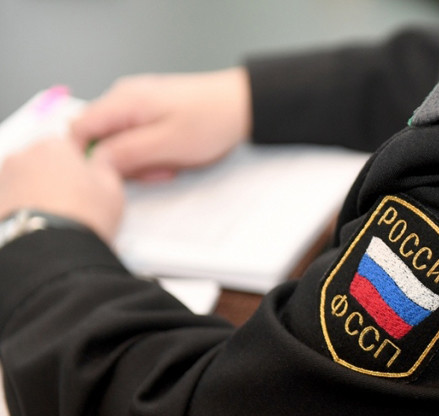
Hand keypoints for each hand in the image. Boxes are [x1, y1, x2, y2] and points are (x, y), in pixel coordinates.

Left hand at [0, 138, 123, 242]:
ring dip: (39, 197)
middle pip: (44, 164)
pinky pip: (13, 204)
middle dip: (57, 180)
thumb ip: (106, 167)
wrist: (50, 250)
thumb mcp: (112, 189)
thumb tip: (102, 160)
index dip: (81, 167)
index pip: (69, 147)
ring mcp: (3, 181)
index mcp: (53, 145)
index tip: (90, 185)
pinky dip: (24, 212)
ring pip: (26, 184)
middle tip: (76, 207)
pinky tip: (41, 230)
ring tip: (57, 223)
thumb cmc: (81, 216)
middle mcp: (23, 157)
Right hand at [70, 68, 251, 180]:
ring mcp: (138, 105)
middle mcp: (124, 98)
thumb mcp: (166, 144)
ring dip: (142, 162)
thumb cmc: (210, 121)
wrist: (242, 106)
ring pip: (120, 143)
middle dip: (124, 163)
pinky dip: (152, 154)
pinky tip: (173, 158)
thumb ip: (126, 153)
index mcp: (122, 101)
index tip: (111, 177)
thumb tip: (94, 163)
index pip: (78, 130)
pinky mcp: (152, 113)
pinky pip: (138, 139)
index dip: (88, 158)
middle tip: (157, 171)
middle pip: (100, 139)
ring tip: (171, 164)